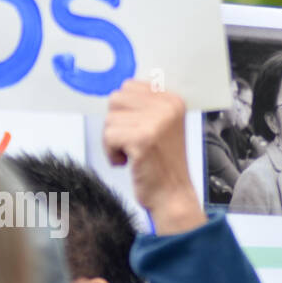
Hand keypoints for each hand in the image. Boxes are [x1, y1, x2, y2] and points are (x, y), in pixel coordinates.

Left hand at [102, 81, 204, 235]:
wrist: (173, 195)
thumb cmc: (163, 165)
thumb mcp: (161, 126)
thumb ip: (144, 106)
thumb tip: (118, 92)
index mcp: (173, 100)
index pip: (130, 87)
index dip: (126, 112)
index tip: (138, 130)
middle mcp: (167, 107)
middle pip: (116, 99)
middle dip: (118, 124)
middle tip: (133, 143)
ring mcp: (156, 122)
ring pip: (110, 119)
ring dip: (114, 140)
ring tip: (132, 153)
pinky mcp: (142, 139)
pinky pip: (108, 136)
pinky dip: (111, 153)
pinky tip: (127, 162)